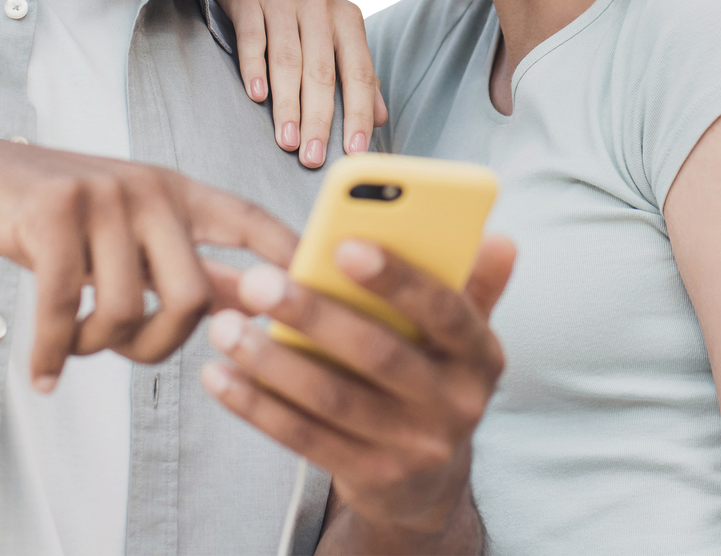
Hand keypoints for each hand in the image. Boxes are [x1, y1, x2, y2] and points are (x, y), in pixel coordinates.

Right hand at [0, 134, 300, 390]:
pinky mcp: (52, 213)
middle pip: (193, 296)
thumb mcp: (125, 228)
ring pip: (127, 310)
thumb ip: (182, 261)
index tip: (317, 296)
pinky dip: (53, 353)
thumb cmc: (54, 214)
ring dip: (99, 347)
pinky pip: (65, 309)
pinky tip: (45, 375)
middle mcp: (148, 188)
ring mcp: (101, 196)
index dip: (289, 257)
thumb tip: (250, 303)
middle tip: (129, 352)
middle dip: (163, 344)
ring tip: (76, 345)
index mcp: (175, 192)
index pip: (249, 221)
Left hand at [199, 234, 515, 542]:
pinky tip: (220, 377)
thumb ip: (471, 287)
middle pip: (378, 355)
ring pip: (333, 399)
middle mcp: (457, 405)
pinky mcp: (371, 479)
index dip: (397, 278)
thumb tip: (500, 237)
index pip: (444, 311)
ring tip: (224, 326)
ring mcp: (414, 448)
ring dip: (271, 362)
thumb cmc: (433, 379)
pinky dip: (257, 407)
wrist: (429, 483)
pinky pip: (305, 439)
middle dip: (313, 316)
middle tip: (257, 282)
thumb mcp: (462, 339)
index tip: (341, 244)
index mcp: (480, 356)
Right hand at [208, 0, 386, 168]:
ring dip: (287, 104)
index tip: (356, 150)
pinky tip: (256, 98)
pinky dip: (254, 69)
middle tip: (313, 158)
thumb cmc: (303, 11)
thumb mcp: (336, 33)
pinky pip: (253, 39)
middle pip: (321, 71)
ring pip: (288, 60)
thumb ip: (358, 73)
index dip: (359, 112)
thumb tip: (380, 119)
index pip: (358, 71)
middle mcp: (318, 5)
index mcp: (347, 17)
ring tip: (286, 141)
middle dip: (318, 119)